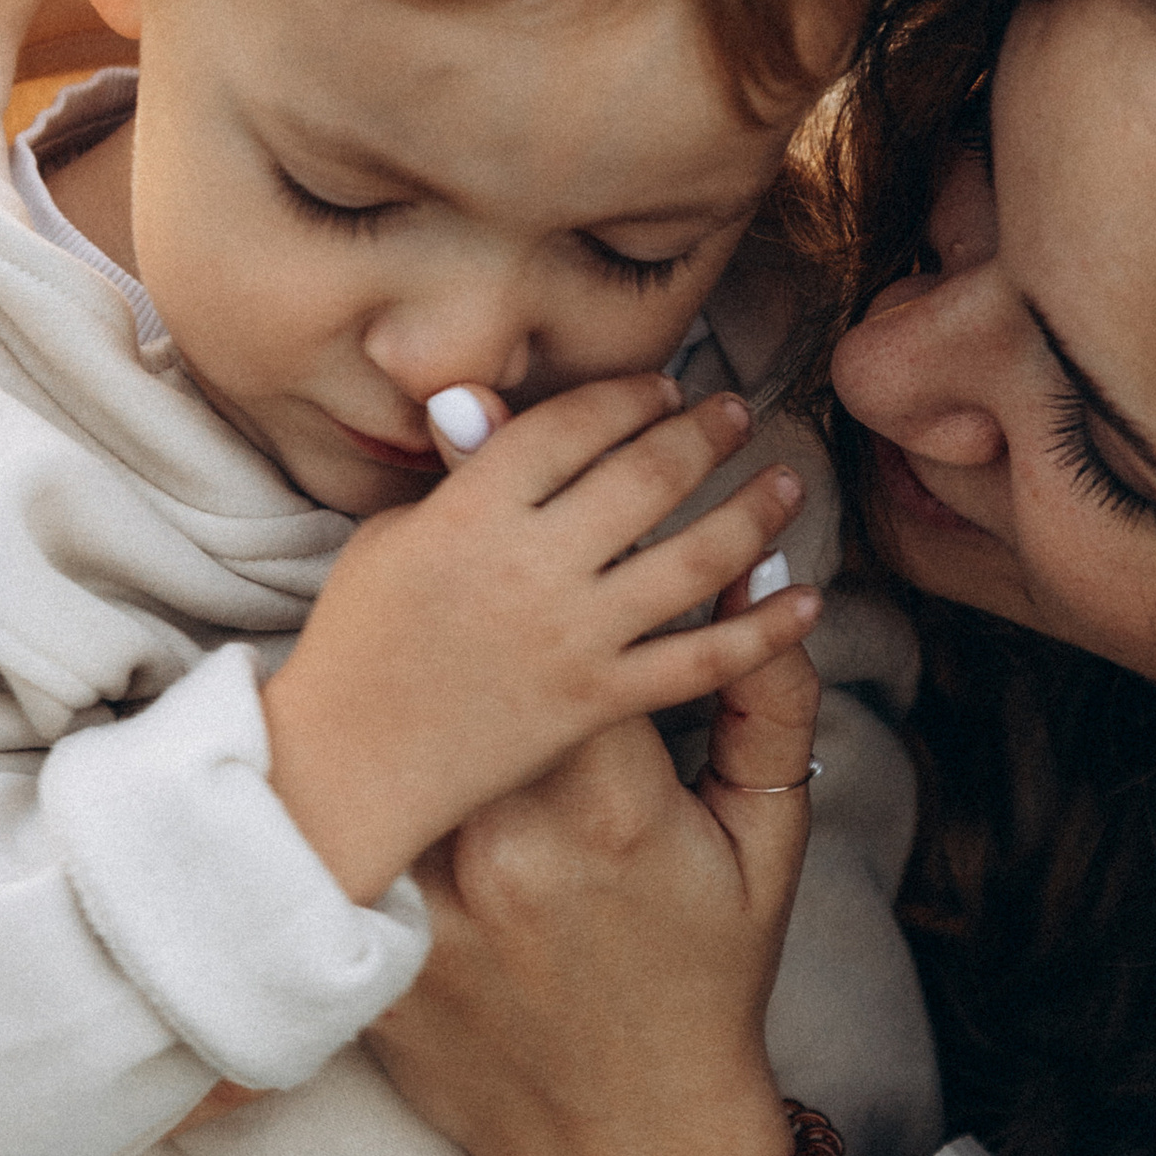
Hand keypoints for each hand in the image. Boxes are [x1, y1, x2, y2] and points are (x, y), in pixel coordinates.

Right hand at [261, 377, 820, 903]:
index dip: (628, 397)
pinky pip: (701, 660)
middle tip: (738, 412)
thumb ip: (455, 478)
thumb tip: (489, 410)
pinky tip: (808, 602)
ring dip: (752, 512)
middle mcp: (531, 564)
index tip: (665, 388)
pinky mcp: (597, 701)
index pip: (571, 425)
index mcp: (470, 511)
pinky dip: (763, 631)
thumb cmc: (356, 646)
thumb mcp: (390, 536)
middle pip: (646, 476)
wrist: (348, 767)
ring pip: (692, 560)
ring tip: (788, 482)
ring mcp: (571, 635)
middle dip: (704, 434)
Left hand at [368, 603, 827, 1155]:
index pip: (564, 643)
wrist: (632, 1146)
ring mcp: (434, 905)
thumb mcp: (767, 844)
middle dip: (472, 635)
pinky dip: (363, 803)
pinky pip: (355, 843)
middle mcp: (509, 846)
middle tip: (471, 593)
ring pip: (394, 754)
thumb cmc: (707, 983)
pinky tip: (364, 775)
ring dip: (405, 710)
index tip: (552, 571)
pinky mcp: (381, 954)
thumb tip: (761, 573)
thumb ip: (769, 704)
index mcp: (612, 807)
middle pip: (465, 683)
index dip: (558, 593)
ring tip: (403, 675)